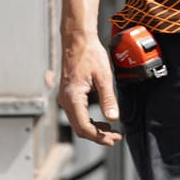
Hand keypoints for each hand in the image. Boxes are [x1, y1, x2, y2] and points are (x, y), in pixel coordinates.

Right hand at [58, 30, 121, 144]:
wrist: (77, 40)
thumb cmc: (90, 54)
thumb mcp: (103, 77)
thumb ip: (108, 99)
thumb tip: (113, 118)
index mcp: (73, 97)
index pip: (84, 127)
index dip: (99, 136)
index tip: (113, 139)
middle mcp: (65, 100)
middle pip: (80, 128)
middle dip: (97, 136)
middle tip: (115, 138)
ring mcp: (65, 98)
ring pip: (78, 123)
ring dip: (94, 129)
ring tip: (110, 131)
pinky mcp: (68, 94)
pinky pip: (77, 114)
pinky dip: (89, 121)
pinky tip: (102, 120)